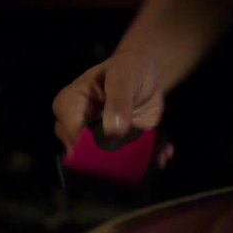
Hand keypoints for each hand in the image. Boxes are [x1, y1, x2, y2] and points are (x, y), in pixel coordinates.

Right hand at [52, 48, 174, 167]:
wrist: (145, 71)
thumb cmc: (128, 68)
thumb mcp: (123, 77)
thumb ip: (118, 102)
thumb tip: (113, 131)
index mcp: (69, 105)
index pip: (72, 134)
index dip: (91, 146)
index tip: (118, 148)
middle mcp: (78, 126)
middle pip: (86, 154)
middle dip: (114, 161)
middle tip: (140, 157)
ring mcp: (97, 138)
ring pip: (108, 161)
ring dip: (133, 164)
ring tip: (159, 156)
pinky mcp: (117, 145)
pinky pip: (127, 159)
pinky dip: (146, 160)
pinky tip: (163, 153)